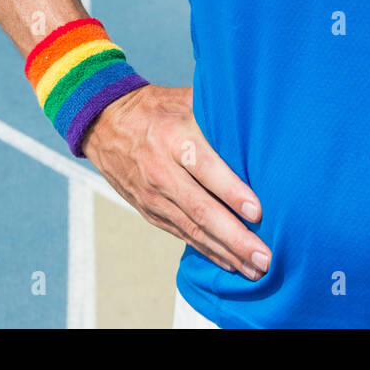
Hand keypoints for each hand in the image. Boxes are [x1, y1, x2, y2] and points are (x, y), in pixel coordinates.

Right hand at [81, 84, 271, 279]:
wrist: (104, 124)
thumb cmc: (156, 109)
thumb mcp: (184, 99)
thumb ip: (218, 110)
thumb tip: (261, 119)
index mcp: (173, 137)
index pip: (205, 167)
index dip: (231, 191)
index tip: (258, 211)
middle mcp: (161, 171)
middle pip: (201, 209)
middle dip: (235, 237)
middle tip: (265, 256)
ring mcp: (153, 196)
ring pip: (193, 229)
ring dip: (226, 252)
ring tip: (256, 270)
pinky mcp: (150, 212)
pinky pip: (183, 235)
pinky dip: (208, 251)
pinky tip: (231, 264)